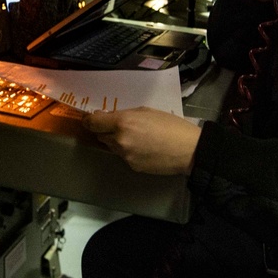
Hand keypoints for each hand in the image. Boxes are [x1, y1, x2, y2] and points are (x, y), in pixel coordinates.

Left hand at [82, 107, 201, 174]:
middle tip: (118, 125)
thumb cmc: (171, 126)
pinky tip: (144, 148)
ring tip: (136, 137)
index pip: (93, 123)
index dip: (89, 120)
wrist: (188, 150)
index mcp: (123, 122)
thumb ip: (126, 115)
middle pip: (100, 136)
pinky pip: (123, 156)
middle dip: (106, 130)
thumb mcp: (147, 111)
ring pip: (112, 147)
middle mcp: (120, 140)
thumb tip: (110, 118)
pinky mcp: (132, 167)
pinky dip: (128, 151)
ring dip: (117, 141)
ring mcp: (125, 156)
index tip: (90, 119)